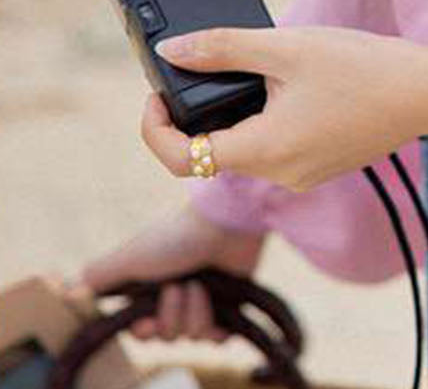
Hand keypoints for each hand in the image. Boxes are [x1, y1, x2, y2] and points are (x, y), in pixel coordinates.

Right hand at [68, 202, 266, 342]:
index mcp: (150, 287)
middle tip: (179, 287)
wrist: (226, 223)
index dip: (143, 330)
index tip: (146, 320)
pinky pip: (217, 338)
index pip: (140, 330)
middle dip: (171, 316)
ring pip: (190, 336)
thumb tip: (65, 292)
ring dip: (195, 312)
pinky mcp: (228, 305)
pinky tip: (218, 308)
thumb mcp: (130, 256)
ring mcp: (202, 300)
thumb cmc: (175, 237)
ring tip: (201, 285)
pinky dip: (216, 326)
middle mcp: (174, 295)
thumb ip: (98, 276)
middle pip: (164, 336)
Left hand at [145, 26, 423, 192]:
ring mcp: (302, 175)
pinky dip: (265, 121)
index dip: (155, 128)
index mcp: (264, 149)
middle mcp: (279, 174)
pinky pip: (275, 150)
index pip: (181, 159)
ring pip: (245, 150)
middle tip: (205, 65)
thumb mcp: (287, 47)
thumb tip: (171, 52)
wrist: (427, 91)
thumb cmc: (363, 66)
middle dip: (198, 113)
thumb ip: (224, 49)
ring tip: (254, 67)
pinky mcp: (321, 166)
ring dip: (235, 115)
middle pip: (211, 154)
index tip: (157, 94)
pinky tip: (288, 86)